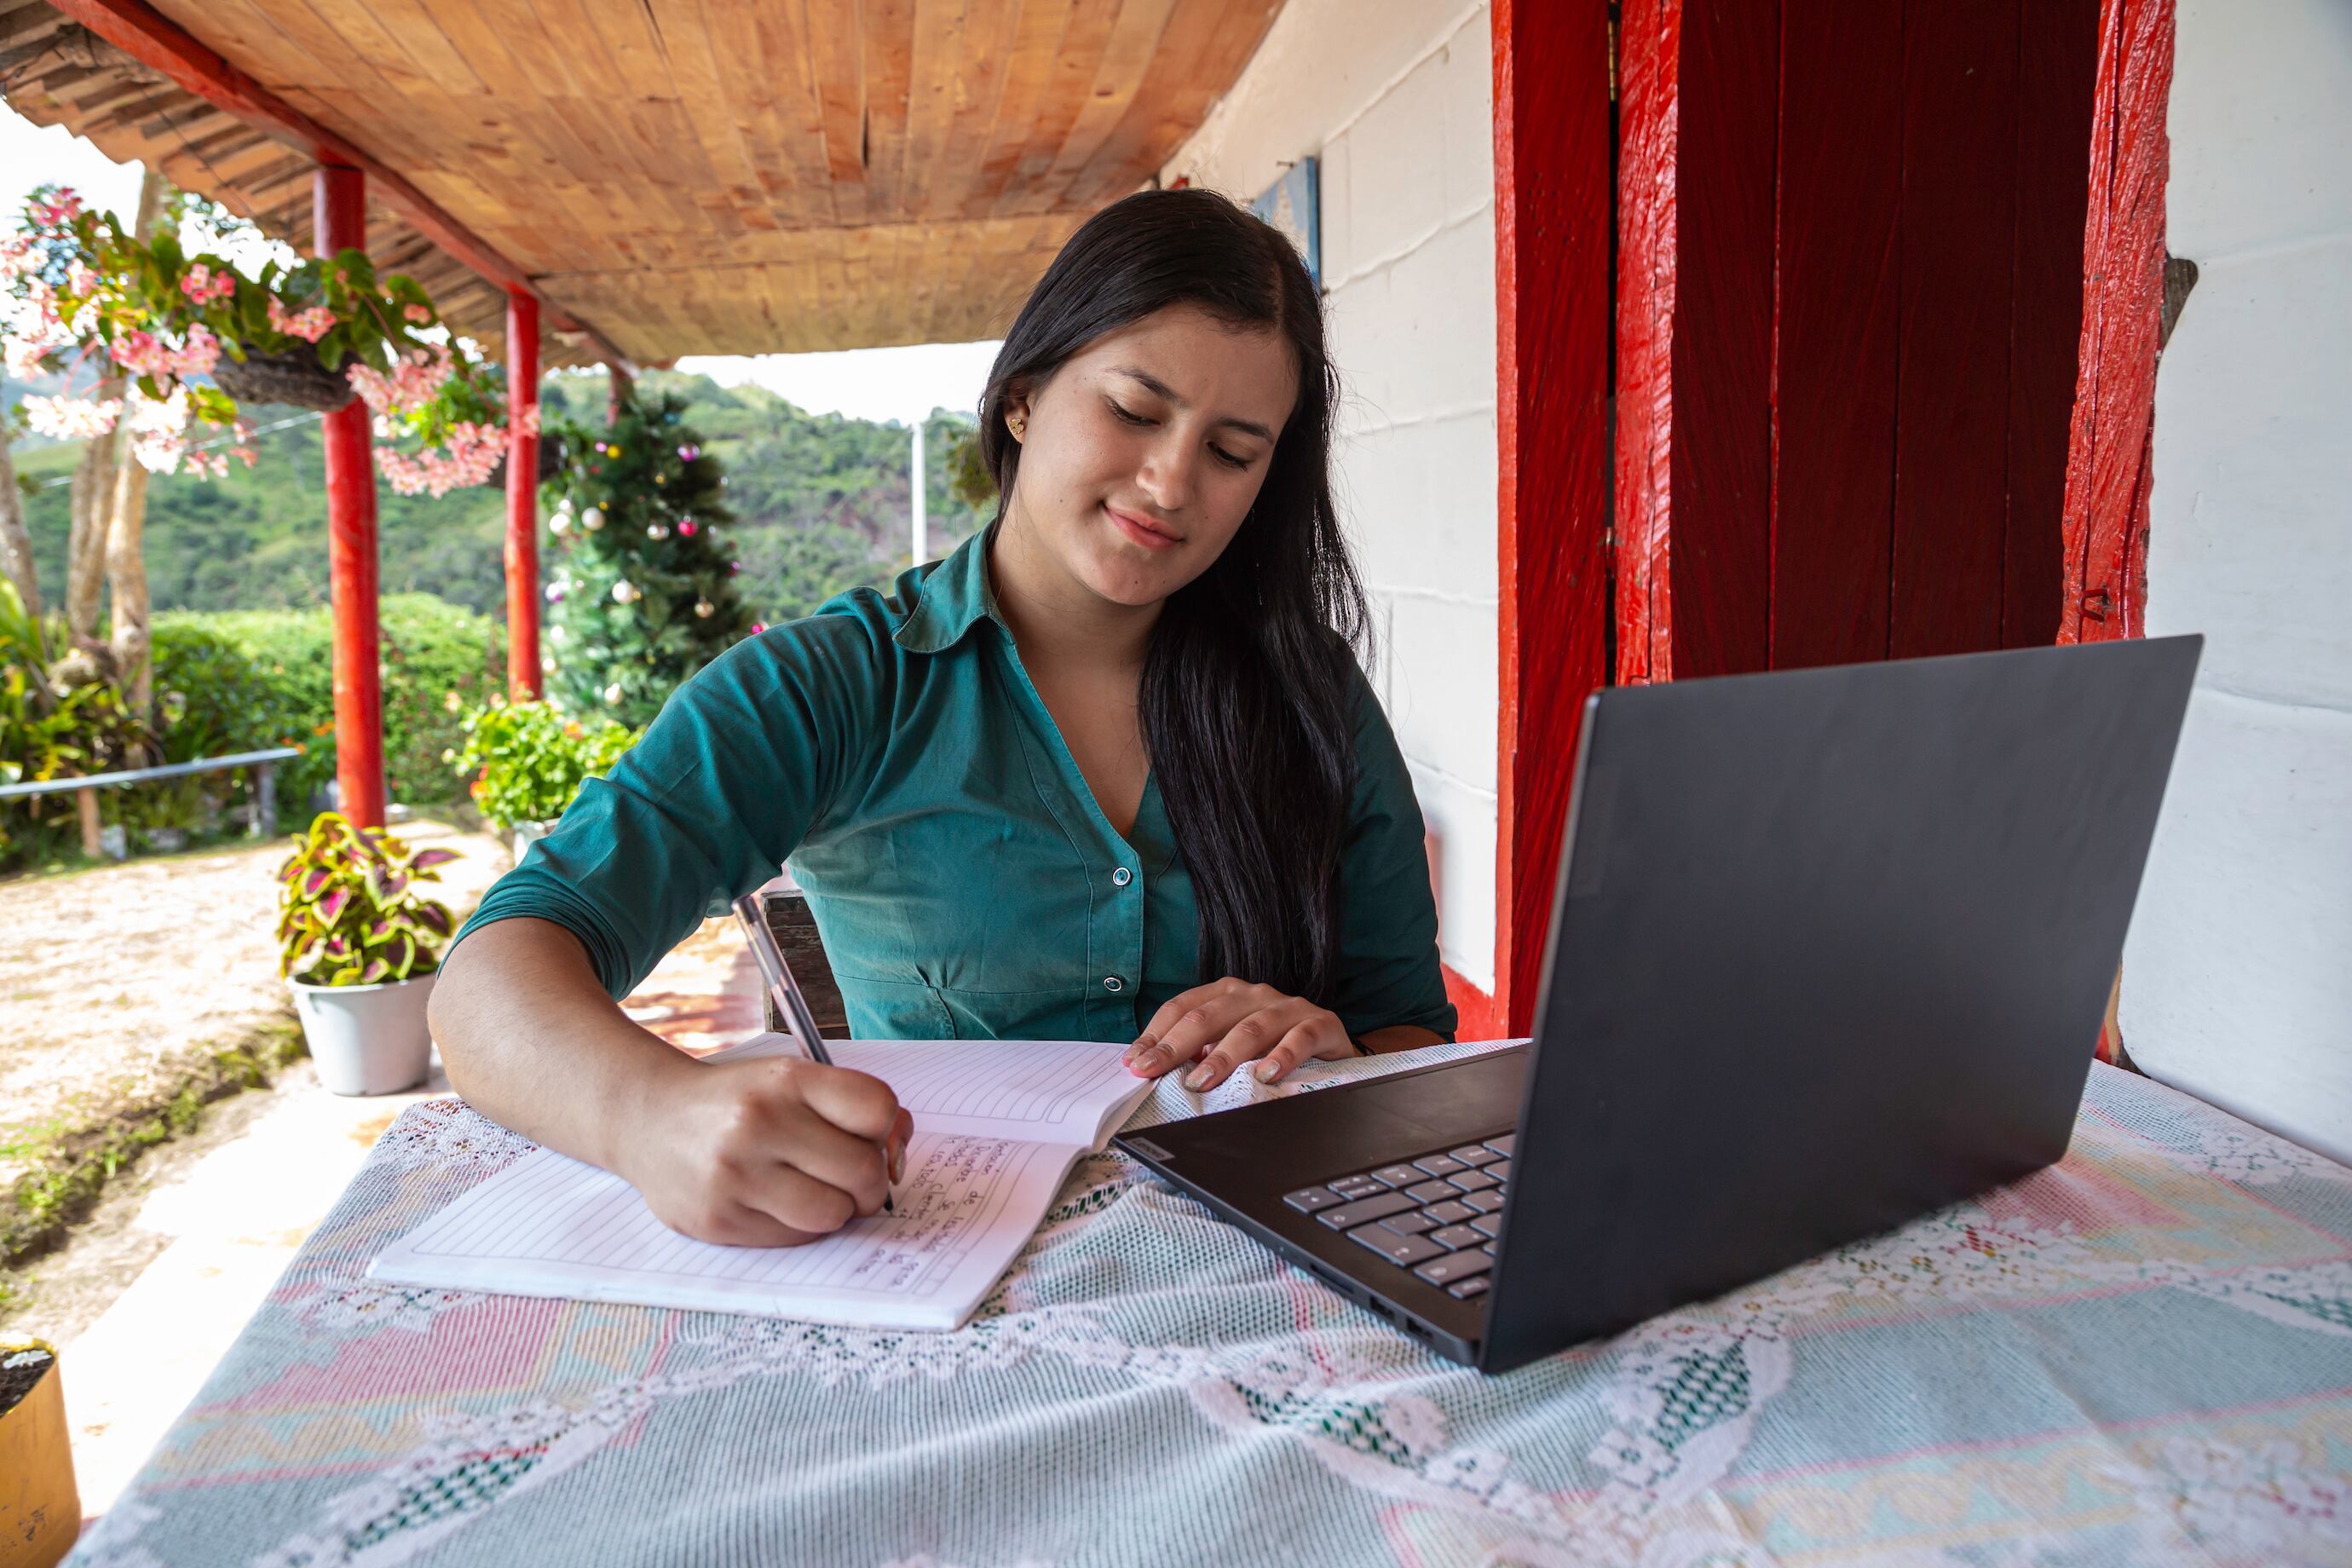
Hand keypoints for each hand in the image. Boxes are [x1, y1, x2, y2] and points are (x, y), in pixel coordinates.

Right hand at [622, 1056, 912, 1246]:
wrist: (649, 1117)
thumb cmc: (739, 1101)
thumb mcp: (791, 1081)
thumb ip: (850, 1107)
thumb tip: (898, 1153)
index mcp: (787, 1080)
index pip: (878, 1110)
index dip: (887, 1130)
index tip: (871, 1137)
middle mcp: (759, 1123)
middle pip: (864, 1172)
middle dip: (869, 1182)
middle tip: (849, 1176)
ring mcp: (735, 1175)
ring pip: (833, 1215)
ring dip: (835, 1209)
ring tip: (812, 1190)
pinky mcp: (718, 1220)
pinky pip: (794, 1239)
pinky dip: (798, 1226)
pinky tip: (775, 1201)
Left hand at [1124, 977, 1356, 1090]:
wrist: (1331, 1046)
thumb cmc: (1271, 1047)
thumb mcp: (1230, 1046)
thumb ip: (1197, 1053)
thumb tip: (1149, 1071)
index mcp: (1226, 994)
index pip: (1182, 1008)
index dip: (1155, 1035)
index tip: (1134, 1064)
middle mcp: (1254, 994)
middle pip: (1209, 1015)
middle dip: (1176, 1046)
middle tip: (1153, 1072)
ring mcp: (1288, 1007)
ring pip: (1250, 1027)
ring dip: (1222, 1057)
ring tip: (1201, 1082)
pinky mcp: (1320, 1023)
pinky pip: (1300, 1037)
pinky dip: (1283, 1056)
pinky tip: (1266, 1075)